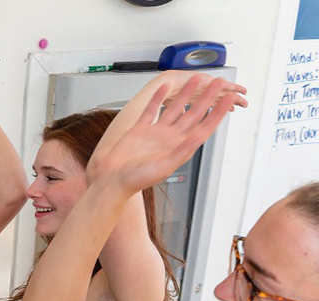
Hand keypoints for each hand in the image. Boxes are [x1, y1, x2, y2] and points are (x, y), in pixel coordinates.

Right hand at [89, 76, 245, 194]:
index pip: (205, 126)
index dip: (218, 111)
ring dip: (187, 94)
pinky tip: (164, 88)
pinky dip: (158, 98)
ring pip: (175, 108)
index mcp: (180, 147)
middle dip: (207, 97)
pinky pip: (151, 110)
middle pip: (194, 113)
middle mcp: (171, 138)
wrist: (112, 180)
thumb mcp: (164, 167)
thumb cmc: (136, 179)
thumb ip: (182, 150)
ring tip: (197, 80)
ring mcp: (156, 133)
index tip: (229, 98)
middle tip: (218, 83)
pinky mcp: (140, 129)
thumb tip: (199, 136)